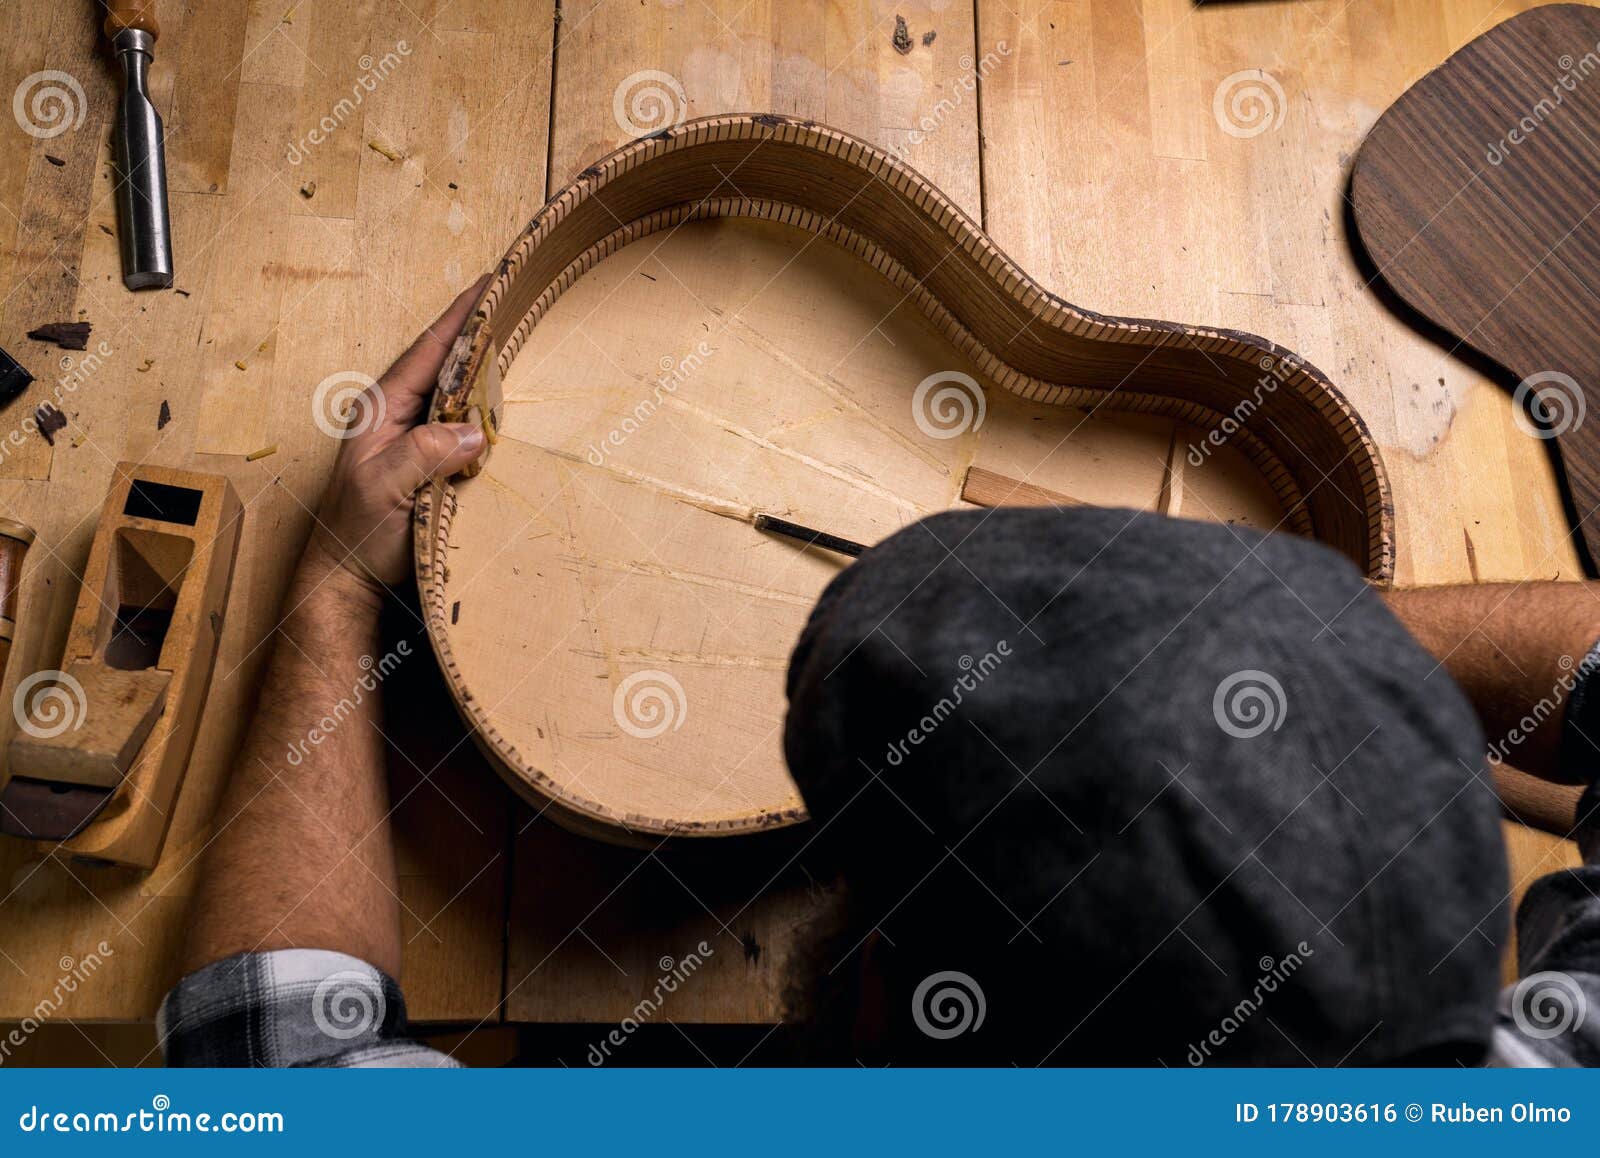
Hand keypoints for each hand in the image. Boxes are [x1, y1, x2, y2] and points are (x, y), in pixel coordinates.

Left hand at [304, 278, 488, 596]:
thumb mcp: (386, 490)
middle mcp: (399, 414)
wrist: (348, 577)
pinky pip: (464, 423)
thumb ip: (423, 454)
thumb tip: (472, 430)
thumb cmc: (358, 534)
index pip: (428, 350)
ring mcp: (415, 437)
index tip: (488, 283)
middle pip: (445, 361)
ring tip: (520, 335)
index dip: (460, 317)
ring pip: (456, 390)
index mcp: (382, 409)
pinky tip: (507, 399)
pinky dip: (487, 406)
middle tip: (515, 298)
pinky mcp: (431, 461)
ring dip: (486, 366)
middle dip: (478, 329)